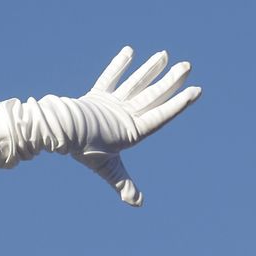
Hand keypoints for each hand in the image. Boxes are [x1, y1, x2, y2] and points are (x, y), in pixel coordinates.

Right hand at [0, 46, 200, 204]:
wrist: (59, 132)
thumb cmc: (84, 148)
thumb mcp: (108, 168)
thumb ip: (123, 184)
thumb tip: (138, 204)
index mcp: (132, 131)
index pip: (161, 115)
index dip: (179, 104)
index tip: (196, 91)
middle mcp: (125, 116)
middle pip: (152, 95)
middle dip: (170, 81)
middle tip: (187, 66)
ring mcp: (112, 106)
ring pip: (135, 84)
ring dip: (150, 70)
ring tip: (164, 55)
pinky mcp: (97, 98)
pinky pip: (111, 78)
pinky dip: (119, 66)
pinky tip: (130, 51)